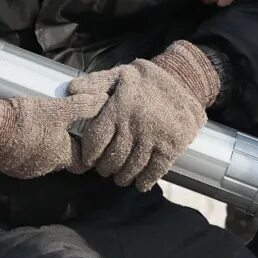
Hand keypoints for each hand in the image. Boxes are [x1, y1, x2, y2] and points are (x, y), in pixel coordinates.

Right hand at [0, 82, 110, 180]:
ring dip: (43, 145)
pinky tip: (21, 131)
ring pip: (42, 158)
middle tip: (63, 124)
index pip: (83, 161)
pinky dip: (25, 147)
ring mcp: (25, 170)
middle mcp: (45, 168)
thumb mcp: (57, 109)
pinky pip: (22, 158)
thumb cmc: (26, 119)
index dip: (87, 147)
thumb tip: (103, 100)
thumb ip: (82, 106)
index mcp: (61, 157)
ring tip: (40, 125)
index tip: (85, 133)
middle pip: (62, 158)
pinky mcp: (8, 166)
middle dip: (64, 144)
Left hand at [67, 42, 217, 188]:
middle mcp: (135, 125)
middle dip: (105, 168)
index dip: (90, 154)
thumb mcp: (120, 75)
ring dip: (123, 176)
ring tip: (120, 177)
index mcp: (119, 108)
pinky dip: (145, 180)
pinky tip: (140, 182)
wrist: (186, 82)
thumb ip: (95, 83)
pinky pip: (155, 170)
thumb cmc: (147, 81)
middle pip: (113, 158)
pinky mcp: (172, 146)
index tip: (89, 159)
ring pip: (132, 167)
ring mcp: (154, 137)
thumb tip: (71, 90)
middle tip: (104, 169)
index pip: (96, 140)